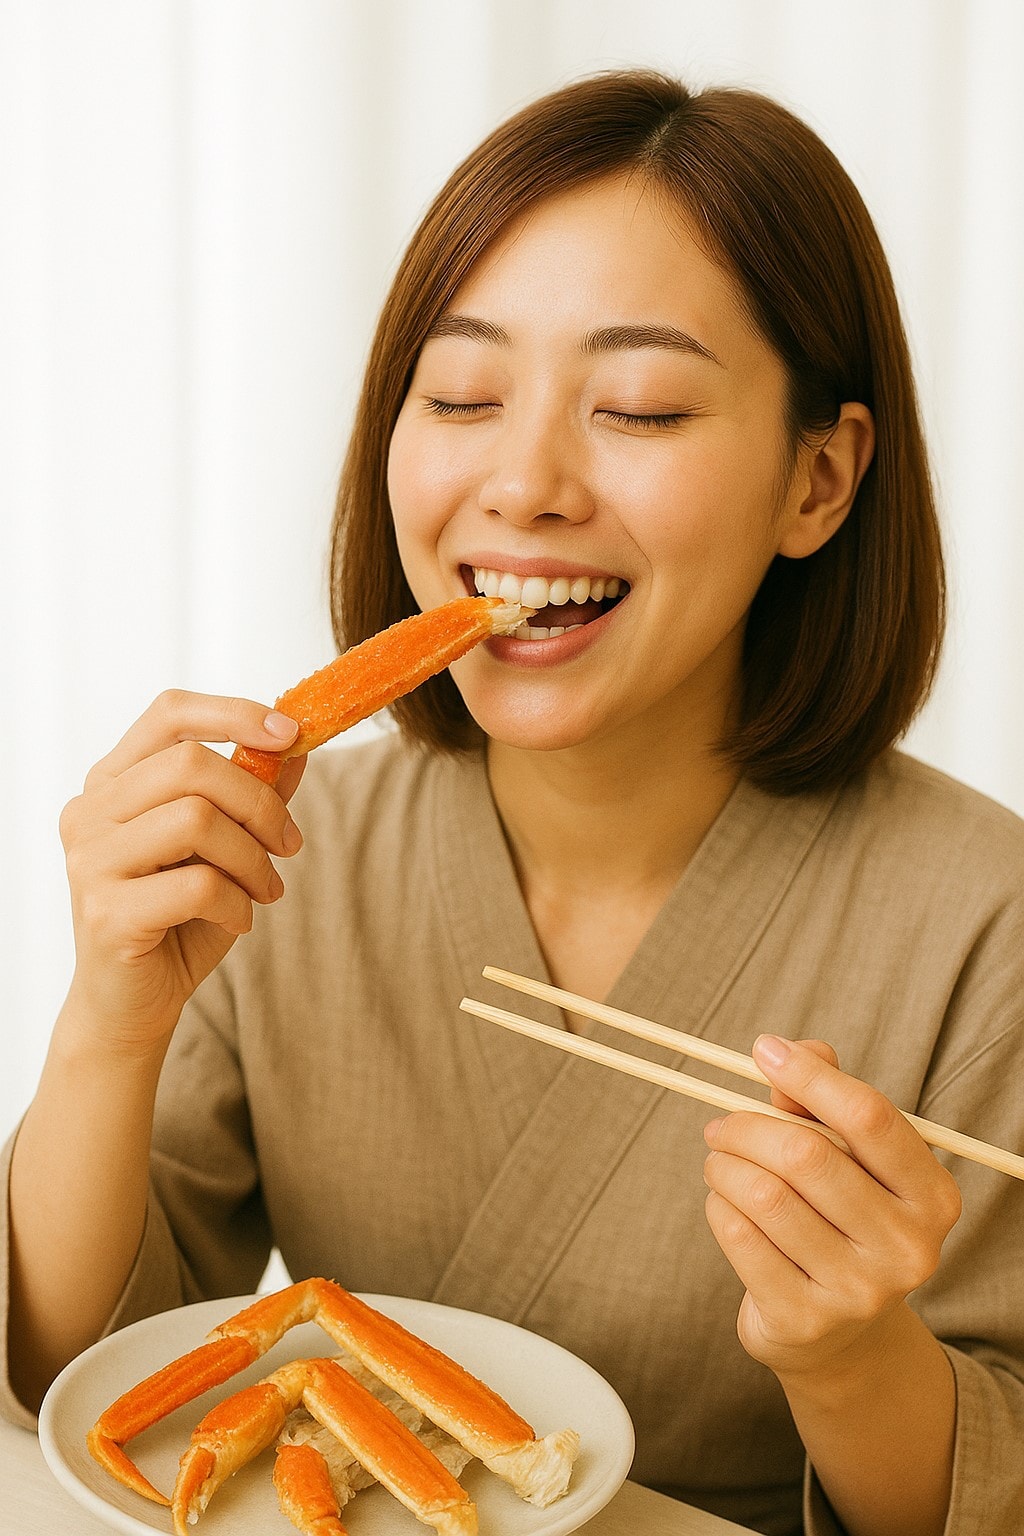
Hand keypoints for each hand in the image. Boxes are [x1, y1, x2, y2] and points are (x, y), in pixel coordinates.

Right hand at [58, 690, 306, 1054]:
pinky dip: (237, 904)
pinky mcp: (106, 912)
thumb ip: (251, 792)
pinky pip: (198, 885)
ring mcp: (90, 861)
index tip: (290, 732)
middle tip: (289, 845)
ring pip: (197, 819)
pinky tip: (237, 920)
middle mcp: (90, 811)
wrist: (132, 1004)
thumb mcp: (223, 847)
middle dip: (259, 803)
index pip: (170, 714)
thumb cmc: (179, 917)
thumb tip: (297, 743)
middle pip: (192, 765)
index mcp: (112, 782)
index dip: (234, 713)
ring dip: (253, 858)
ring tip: (264, 889)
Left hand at [702, 1036, 962, 1387]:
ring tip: (719, 1163)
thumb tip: (790, 1049)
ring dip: (725, 1166)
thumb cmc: (840, 1219)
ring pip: (764, 1194)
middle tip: (720, 1124)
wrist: (838, 1334)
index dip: (811, 1076)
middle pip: (806, 1155)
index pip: (869, 1117)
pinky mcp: (804, 1319)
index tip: (765, 1049)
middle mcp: (908, 1248)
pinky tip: (725, 1204)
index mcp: (932, 1197)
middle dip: (748, 1126)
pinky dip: (719, 1205)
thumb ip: (820, 1102)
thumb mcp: (847, 1160)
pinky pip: (739, 1235)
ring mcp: (858, 1291)